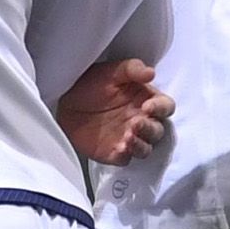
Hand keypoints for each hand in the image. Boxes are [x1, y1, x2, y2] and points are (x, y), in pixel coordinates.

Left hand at [56, 59, 174, 165]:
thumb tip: (151, 73)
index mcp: (146, 100)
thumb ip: (133, 69)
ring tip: (127, 137)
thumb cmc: (92, 83)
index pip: (165, 107)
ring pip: (145, 149)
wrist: (65, 100)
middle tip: (135, 123)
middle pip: (157, 131)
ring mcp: (129, 138)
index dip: (160, 108)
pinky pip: (125, 159)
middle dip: (149, 129)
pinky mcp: (114, 152)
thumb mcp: (112, 71)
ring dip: (140, 145)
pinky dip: (125, 155)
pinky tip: (120, 148)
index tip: (148, 106)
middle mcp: (141, 121)